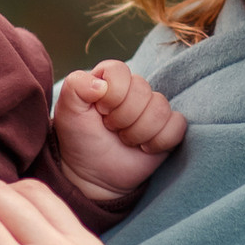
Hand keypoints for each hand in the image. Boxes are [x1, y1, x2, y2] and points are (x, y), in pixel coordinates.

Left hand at [50, 61, 186, 203]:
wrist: (92, 174)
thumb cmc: (79, 139)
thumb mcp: (67, 111)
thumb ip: (75, 86)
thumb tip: (101, 84)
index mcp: (110, 79)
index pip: (120, 70)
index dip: (112, 93)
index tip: (101, 111)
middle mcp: (134, 90)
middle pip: (143, 90)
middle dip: (123, 118)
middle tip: (111, 130)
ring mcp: (152, 109)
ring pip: (161, 109)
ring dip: (139, 132)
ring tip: (125, 140)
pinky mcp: (167, 128)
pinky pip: (178, 125)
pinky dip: (160, 141)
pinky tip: (144, 148)